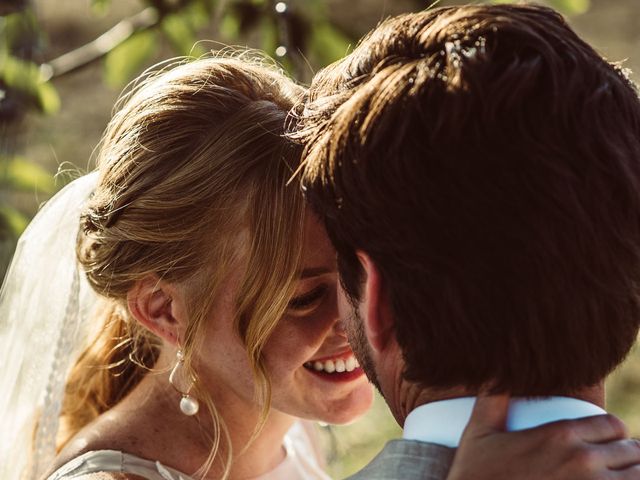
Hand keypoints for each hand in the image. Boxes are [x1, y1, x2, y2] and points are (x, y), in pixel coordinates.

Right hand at [446, 395, 639, 479]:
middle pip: (631, 451)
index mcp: (560, 435)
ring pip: (638, 476)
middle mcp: (583, 461)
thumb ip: (493, 398)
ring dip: (630, 474)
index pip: (613, 425)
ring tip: (615, 476)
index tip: (607, 439)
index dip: (614, 431)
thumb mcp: (479, 431)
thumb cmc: (477, 474)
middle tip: (613, 462)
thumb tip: (495, 370)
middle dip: (625, 454)